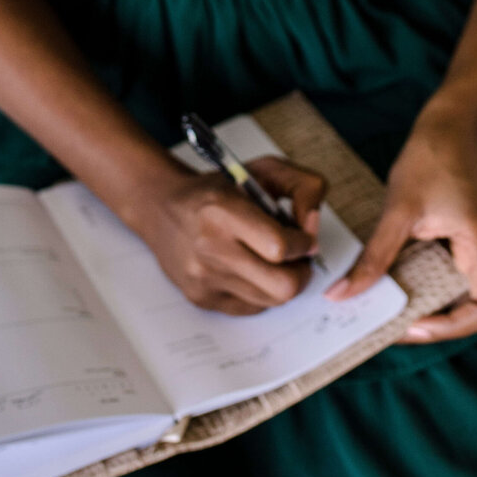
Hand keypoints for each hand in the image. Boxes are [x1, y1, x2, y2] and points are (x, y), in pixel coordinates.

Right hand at [140, 155, 326, 316]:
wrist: (161, 207)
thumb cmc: (217, 188)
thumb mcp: (263, 169)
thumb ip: (303, 187)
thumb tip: (314, 227)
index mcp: (223, 211)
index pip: (280, 246)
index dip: (304, 244)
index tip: (304, 237)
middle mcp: (210, 248)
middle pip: (282, 286)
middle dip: (301, 273)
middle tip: (298, 258)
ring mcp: (204, 279)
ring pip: (271, 301)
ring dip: (283, 283)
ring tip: (275, 261)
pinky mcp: (201, 298)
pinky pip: (251, 308)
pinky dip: (262, 293)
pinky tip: (253, 270)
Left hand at [324, 112, 476, 341]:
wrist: (452, 125)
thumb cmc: (430, 157)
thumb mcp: (398, 210)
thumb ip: (374, 258)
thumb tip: (342, 294)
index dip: (451, 328)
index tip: (411, 325)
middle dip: (437, 322)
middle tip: (392, 325)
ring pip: (469, 295)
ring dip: (436, 306)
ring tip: (394, 310)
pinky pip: (464, 277)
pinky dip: (436, 286)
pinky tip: (405, 285)